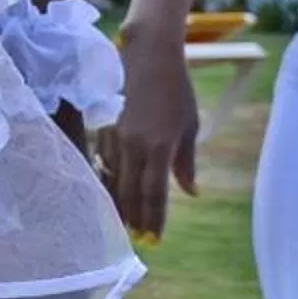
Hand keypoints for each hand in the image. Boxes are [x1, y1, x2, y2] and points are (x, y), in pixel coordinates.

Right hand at [100, 25, 199, 240]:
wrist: (148, 58)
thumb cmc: (177, 91)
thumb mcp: (189, 127)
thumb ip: (185, 162)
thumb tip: (190, 192)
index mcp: (159, 147)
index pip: (154, 192)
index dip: (154, 218)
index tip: (154, 240)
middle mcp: (134, 146)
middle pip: (130, 191)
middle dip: (134, 218)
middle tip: (137, 240)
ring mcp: (117, 137)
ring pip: (115, 179)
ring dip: (120, 203)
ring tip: (124, 223)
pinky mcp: (108, 129)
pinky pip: (107, 162)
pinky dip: (110, 181)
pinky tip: (112, 192)